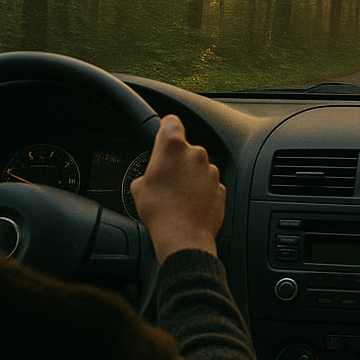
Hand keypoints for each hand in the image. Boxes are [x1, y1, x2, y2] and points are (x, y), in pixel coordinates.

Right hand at [130, 114, 224, 262]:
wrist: (183, 237)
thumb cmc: (160, 212)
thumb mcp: (139, 187)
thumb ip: (147, 172)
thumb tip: (151, 177)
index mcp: (173, 148)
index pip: (171, 122)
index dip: (166, 128)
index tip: (164, 132)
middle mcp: (195, 154)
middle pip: (185, 149)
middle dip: (176, 161)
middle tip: (165, 180)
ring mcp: (211, 171)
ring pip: (197, 168)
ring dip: (189, 178)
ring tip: (176, 197)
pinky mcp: (220, 188)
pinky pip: (208, 185)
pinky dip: (200, 192)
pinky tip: (188, 205)